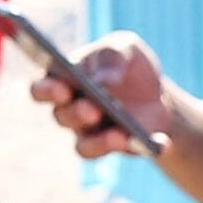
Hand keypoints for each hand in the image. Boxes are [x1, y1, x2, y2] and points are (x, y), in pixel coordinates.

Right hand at [32, 32, 169, 157]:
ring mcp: (90, 133)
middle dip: (76, 114)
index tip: (61, 89)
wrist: (154, 91)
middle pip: (61, 117)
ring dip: (100, 141)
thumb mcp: (125, 47)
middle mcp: (69, 111)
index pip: (41, 89)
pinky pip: (121, 154)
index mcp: (63, 81)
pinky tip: (161, 143)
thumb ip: (113, 56)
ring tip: (120, 134)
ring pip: (84, 145)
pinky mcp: (114, 148)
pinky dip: (139, 147)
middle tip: (92, 109)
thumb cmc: (127, 64)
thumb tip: (104, 81)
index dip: (46, 91)